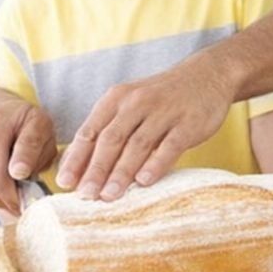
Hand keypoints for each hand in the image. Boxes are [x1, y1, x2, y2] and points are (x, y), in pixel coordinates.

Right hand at [0, 88, 56, 214]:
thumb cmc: (19, 121)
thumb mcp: (40, 126)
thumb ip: (37, 148)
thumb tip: (21, 174)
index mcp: (8, 118)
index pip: (23, 145)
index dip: (25, 169)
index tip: (29, 190)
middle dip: (10, 199)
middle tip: (23, 207)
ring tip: (12, 198)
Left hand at [54, 57, 232, 199]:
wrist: (208, 75)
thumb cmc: (162, 98)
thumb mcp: (130, 104)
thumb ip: (108, 129)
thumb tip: (78, 166)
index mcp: (117, 98)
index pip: (90, 131)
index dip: (76, 158)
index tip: (64, 182)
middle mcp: (138, 102)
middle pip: (111, 139)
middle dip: (96, 169)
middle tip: (85, 194)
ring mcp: (165, 112)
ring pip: (138, 144)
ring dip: (122, 172)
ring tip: (110, 195)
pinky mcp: (189, 122)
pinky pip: (170, 145)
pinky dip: (156, 163)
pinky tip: (144, 181)